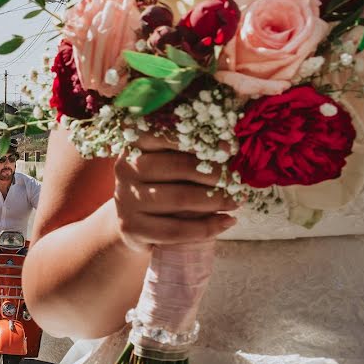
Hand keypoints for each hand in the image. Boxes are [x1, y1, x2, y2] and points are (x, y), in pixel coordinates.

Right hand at [113, 134, 238, 251]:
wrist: (134, 224)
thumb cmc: (161, 186)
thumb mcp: (168, 163)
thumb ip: (191, 153)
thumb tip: (229, 149)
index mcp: (135, 144)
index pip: (167, 133)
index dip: (201, 139)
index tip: (230, 147)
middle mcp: (126, 169)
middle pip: (178, 167)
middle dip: (215, 174)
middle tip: (237, 180)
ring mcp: (126, 199)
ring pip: (179, 198)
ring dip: (215, 200)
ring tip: (235, 201)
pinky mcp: (131, 227)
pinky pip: (175, 229)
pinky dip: (206, 227)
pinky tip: (227, 222)